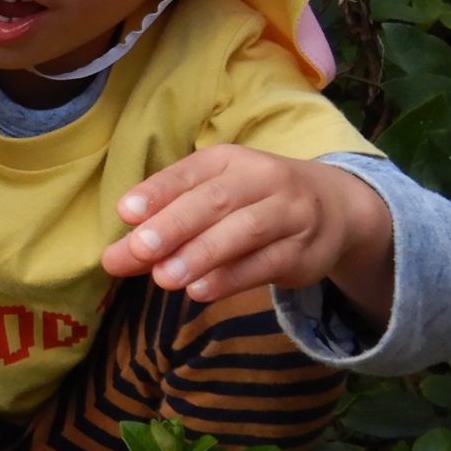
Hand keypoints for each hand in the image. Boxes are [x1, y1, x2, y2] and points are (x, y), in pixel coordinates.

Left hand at [101, 147, 394, 321]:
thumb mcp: (212, 199)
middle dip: (173, 225)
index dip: (157, 192)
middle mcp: (262, 179)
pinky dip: (231, 278)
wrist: (335, 209)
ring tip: (163, 278)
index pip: (189, 173)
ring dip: (200, 255)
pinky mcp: (303, 251)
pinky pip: (265, 264)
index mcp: (229, 160)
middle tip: (138, 248)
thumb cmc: (253, 202)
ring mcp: (287, 214)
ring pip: (243, 231)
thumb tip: (115, 257)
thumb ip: (164, 226)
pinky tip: (200, 291)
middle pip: (215, 201)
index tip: (124, 212)